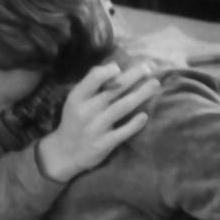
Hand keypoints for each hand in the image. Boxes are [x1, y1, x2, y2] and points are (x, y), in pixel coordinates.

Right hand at [34, 63, 157, 182]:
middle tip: (149, 67)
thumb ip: (92, 86)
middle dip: (133, 77)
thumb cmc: (75, 120)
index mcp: (78, 97)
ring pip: (122, 107)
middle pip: (113, 90)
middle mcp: (87, 110)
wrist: (64, 152)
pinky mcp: (104, 144)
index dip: (108, 71)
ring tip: (155, 84)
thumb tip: (116, 67)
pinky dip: (134, 124)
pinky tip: (144, 116)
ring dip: (140, 94)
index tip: (121, 67)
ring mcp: (96, 127)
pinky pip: (123, 132)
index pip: (93, 78)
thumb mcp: (76, 101)